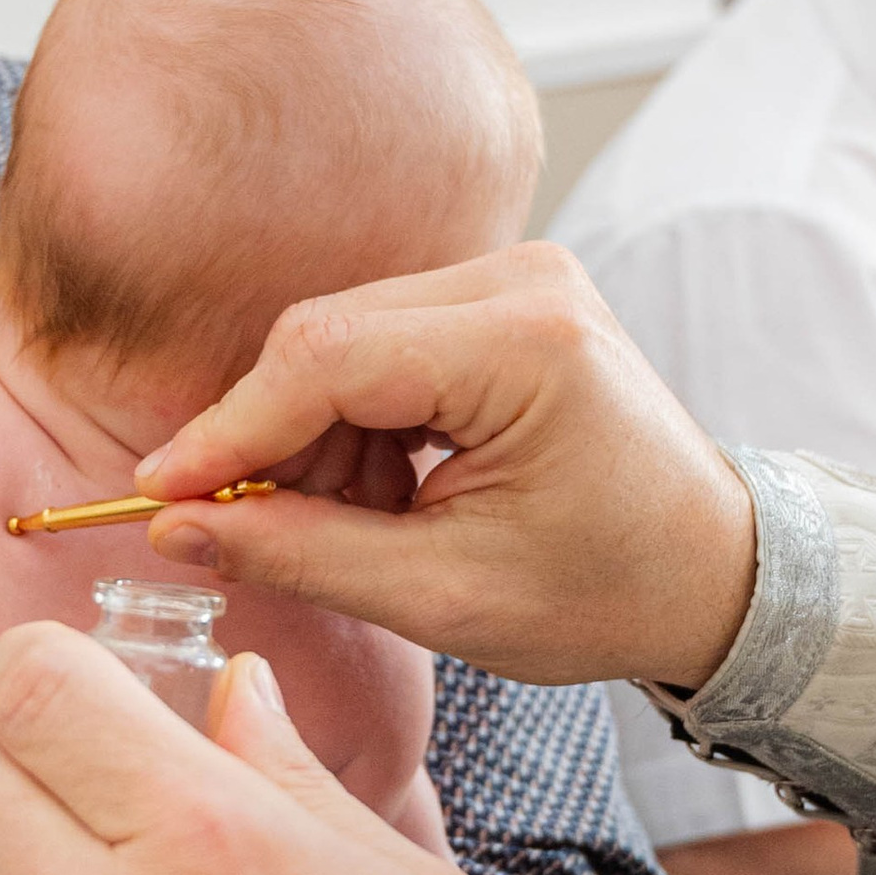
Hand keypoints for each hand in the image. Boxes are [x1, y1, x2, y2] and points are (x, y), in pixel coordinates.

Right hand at [130, 245, 756, 690]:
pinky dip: (357, 421)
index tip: (158, 493)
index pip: (327, 358)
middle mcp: (523, 280)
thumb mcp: (445, 597)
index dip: (229, 429)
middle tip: (251, 531)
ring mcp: (516, 276)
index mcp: (527, 343)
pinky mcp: (505, 296)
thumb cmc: (609, 592)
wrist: (716, 573)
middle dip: (272, 439)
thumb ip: (301, 554)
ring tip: (353, 527)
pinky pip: (382, 341)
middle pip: (327, 336)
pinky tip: (382, 492)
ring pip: (344, 338)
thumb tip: (176, 529)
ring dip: (316, 436)